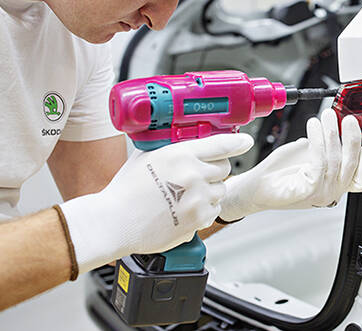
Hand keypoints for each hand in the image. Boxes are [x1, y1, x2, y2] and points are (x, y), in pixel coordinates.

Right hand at [60, 133, 252, 274]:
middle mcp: (193, 175)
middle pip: (225, 168)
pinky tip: (184, 209)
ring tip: (185, 195)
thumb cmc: (125, 191)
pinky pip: (214, 211)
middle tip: (197, 175)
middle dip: (214, 170)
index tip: (246, 141)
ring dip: (209, 191)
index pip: (221, 144)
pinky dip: (204, 210)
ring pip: (220, 190)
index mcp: (181, 154)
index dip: (237, 142)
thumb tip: (189, 144)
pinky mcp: (198, 220)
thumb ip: (172, 148)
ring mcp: (198, 199)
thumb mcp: (147, 156)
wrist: (113, 222)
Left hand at [219, 109, 361, 221]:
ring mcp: (320, 194)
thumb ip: (325, 145)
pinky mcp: (307, 191)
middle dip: (352, 138)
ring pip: (335, 159)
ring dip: (331, 133)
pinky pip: (319, 161)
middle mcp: (330, 192)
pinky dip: (318, 140)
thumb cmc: (281, 173)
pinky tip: (314, 127)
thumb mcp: (309, 155)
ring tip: (326, 116)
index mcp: (335, 185)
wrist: (256, 188)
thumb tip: (334, 125)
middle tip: (347, 119)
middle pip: (352, 165)